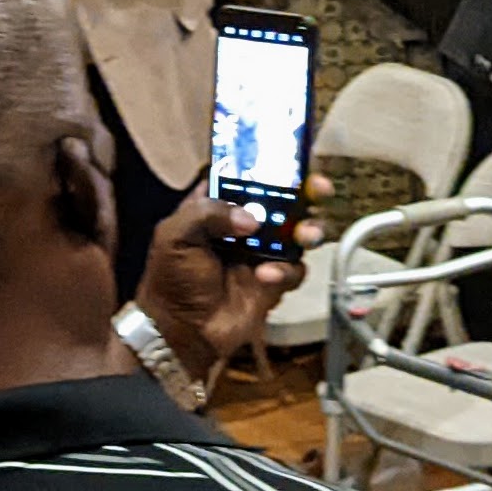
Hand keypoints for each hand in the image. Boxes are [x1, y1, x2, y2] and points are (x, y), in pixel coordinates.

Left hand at [132, 179, 329, 378]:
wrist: (182, 333)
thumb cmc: (171, 279)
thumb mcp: (175, 236)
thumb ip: (208, 214)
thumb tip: (252, 219)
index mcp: (218, 207)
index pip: (248, 176)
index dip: (270, 164)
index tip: (291, 158)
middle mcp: (245, 226)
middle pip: (285, 200)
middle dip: (307, 191)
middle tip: (320, 188)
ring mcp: (263, 253)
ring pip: (299, 232)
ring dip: (309, 228)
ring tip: (305, 234)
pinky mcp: (275, 281)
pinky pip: (296, 269)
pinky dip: (286, 270)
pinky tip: (266, 276)